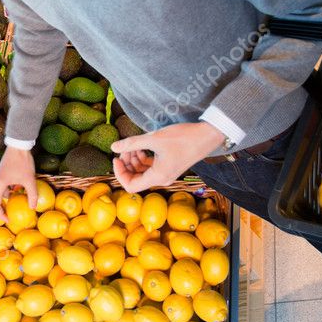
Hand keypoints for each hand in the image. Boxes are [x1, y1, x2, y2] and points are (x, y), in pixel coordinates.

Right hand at [0, 146, 36, 220]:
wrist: (19, 145)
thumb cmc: (23, 162)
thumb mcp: (30, 180)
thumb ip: (32, 195)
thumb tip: (33, 208)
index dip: (0, 214)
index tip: (8, 219)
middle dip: (4, 206)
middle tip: (13, 213)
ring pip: (0, 191)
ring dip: (8, 196)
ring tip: (20, 198)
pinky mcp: (1, 172)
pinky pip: (3, 185)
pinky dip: (9, 189)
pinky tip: (20, 188)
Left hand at [111, 122, 225, 191]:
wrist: (207, 136)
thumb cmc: (183, 137)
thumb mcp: (154, 138)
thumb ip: (132, 143)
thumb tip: (113, 147)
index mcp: (158, 176)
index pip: (130, 186)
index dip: (120, 173)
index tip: (117, 158)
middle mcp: (162, 179)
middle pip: (136, 179)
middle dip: (127, 164)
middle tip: (125, 148)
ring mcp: (166, 174)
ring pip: (143, 172)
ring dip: (135, 160)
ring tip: (134, 145)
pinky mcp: (169, 167)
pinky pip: (151, 167)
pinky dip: (144, 158)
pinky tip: (142, 146)